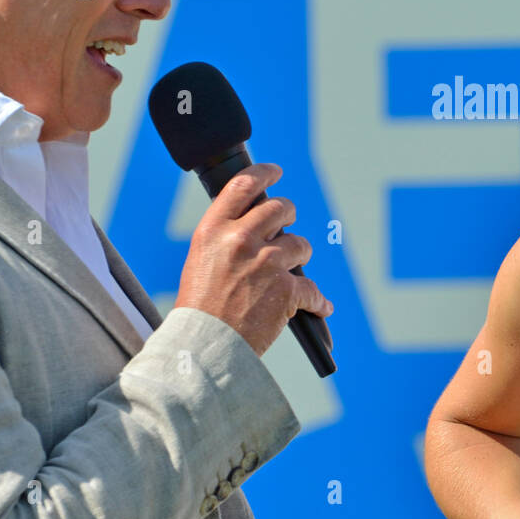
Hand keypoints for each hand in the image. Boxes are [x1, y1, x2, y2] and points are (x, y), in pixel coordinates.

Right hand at [176, 163, 333, 356]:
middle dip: (288, 215)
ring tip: (288, 273)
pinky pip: (312, 288)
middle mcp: (240, 240)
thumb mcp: (201, 259)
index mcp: (213, 230)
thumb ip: (226, 236)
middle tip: (287, 224)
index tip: (275, 171)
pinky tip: (320, 307)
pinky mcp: (286, 289)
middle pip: (280, 208)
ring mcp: (266, 263)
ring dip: (298, 257)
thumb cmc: (200, 307)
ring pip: (300, 245)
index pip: (244, 185)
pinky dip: (317, 301)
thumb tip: (256, 220)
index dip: (264, 173)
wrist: (204, 346)